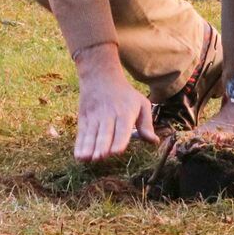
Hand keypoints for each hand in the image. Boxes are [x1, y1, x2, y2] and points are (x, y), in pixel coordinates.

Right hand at [72, 44, 157, 161]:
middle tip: (101, 156)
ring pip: (91, 134)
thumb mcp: (141, 103)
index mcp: (125, 114)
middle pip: (105, 133)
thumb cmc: (125, 94)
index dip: (119, 140)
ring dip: (89, 147)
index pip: (122, 129)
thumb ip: (147, 124)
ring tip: (87, 158)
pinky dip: (79, 145)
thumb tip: (154, 141)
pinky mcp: (84, 119)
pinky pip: (82, 134)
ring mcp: (95, 117)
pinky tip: (79, 156)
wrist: (100, 76)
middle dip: (102, 145)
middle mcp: (109, 116)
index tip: (116, 151)